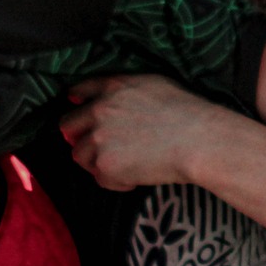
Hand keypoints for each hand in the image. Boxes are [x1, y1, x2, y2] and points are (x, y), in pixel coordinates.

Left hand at [61, 76, 228, 191]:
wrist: (198, 141)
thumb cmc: (186, 112)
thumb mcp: (153, 84)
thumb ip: (124, 89)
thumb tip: (106, 97)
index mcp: (112, 87)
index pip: (80, 91)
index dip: (77, 101)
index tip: (77, 106)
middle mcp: (99, 110)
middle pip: (67, 126)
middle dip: (79, 136)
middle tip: (99, 147)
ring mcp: (99, 139)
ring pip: (79, 155)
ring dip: (96, 161)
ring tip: (125, 164)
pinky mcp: (105, 165)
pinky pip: (99, 178)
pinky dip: (115, 181)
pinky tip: (135, 176)